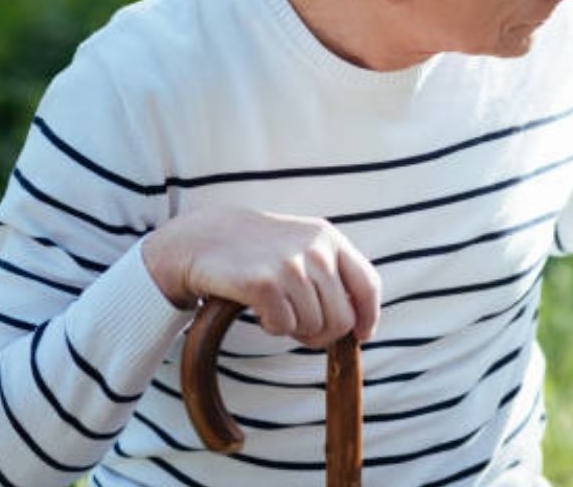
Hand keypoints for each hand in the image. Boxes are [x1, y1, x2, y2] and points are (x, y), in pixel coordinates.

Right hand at [142, 206, 381, 346]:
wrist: (203, 237)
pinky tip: (259, 309)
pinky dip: (272, 327)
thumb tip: (357, 324)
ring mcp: (289, 265)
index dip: (369, 316)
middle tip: (301, 328)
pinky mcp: (263, 283)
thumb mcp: (303, 245)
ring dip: (294, 328)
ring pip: (313, 326)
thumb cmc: (259, 250)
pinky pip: (284, 328)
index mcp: (330, 239)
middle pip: (342, 318)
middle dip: (323, 333)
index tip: (362, 336)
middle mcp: (315, 250)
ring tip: (275, 308)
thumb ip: (333, 273)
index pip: (367, 284)